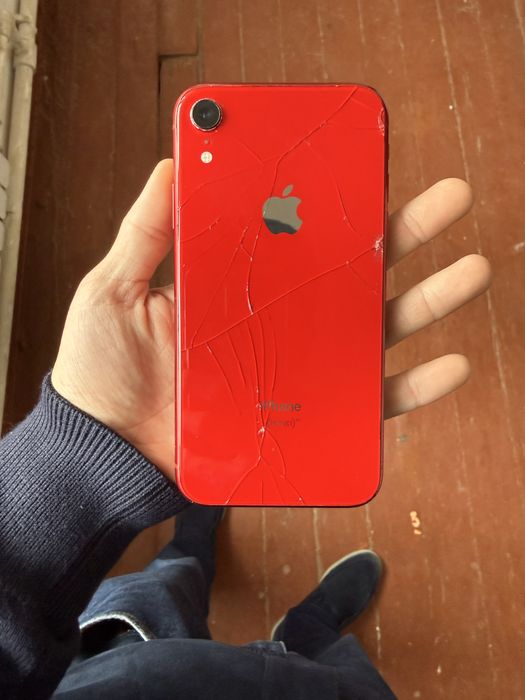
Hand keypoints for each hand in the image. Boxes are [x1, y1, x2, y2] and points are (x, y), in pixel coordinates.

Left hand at [52, 163, 489, 480]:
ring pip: (373, 329)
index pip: (298, 232)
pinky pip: (367, 402)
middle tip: (447, 198)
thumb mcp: (114, 287)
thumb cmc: (103, 373)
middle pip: (350, 271)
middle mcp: (279, 319)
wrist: (106, 455)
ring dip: (427, 300)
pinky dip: (412, 387)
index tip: (365, 163)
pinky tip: (448, 364)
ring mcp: (297, 366)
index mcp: (240, 282)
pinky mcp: (305, 417)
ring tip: (468, 269)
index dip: (334, 200)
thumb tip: (173, 162)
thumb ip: (146, 230)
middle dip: (404, 233)